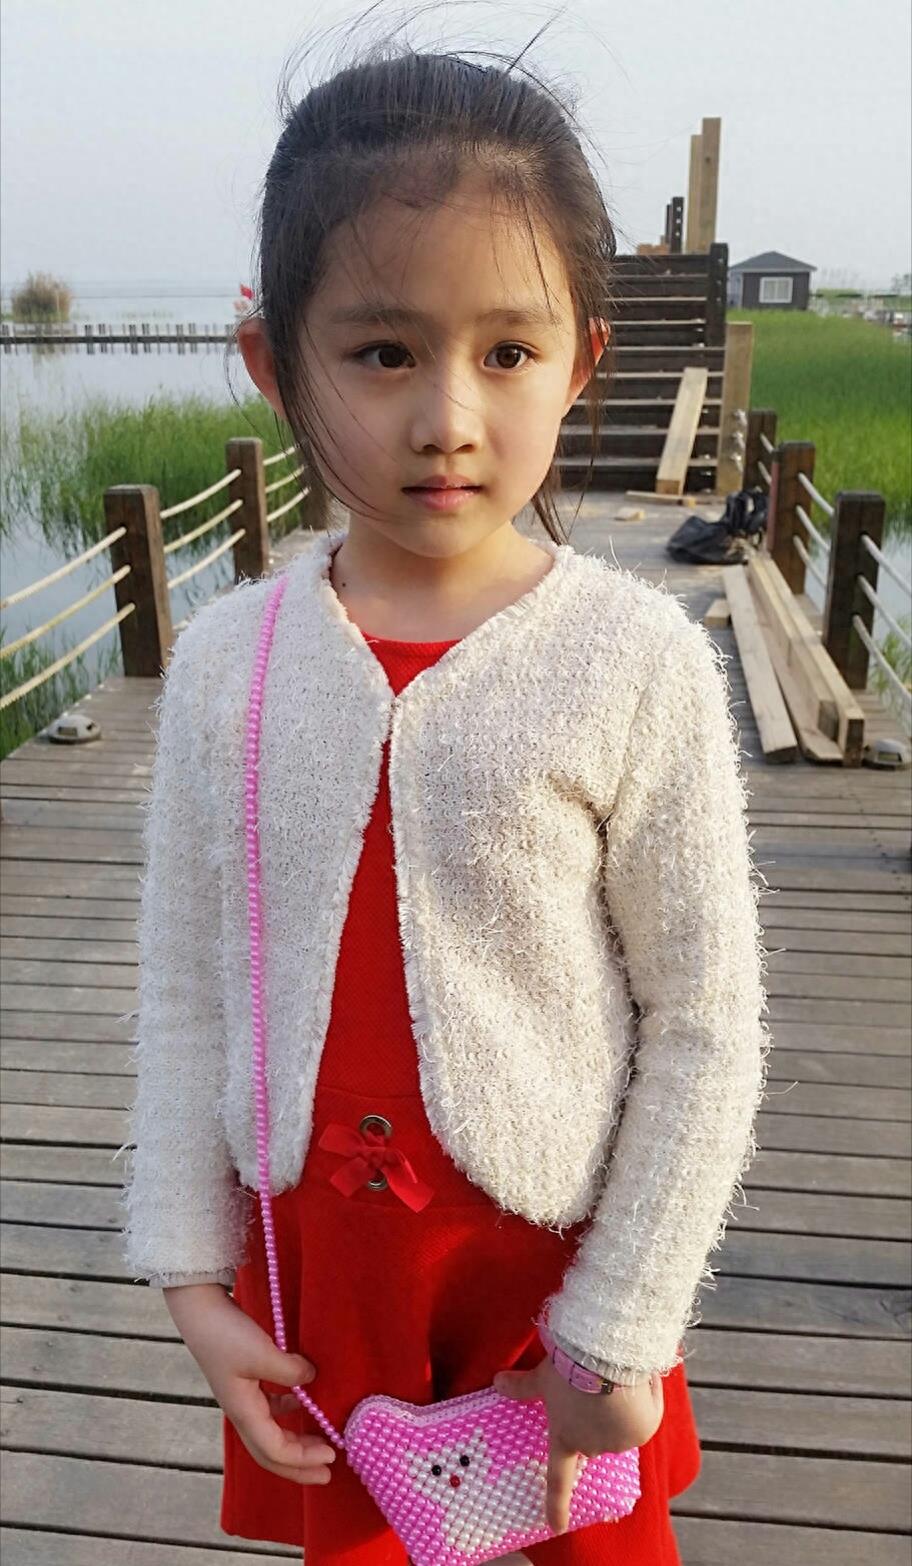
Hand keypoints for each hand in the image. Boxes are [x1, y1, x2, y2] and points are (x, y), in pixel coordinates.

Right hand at [163, 1283, 336, 1484]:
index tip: (332, 1455)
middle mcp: (241, 1411)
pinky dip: (287, 1413)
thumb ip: (289, 1371)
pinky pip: (269, 1409)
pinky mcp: (244, 1381)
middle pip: (270, 1453)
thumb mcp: (261, 1352)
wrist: (198, 1309)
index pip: (275, 1450)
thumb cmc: (226, 1334)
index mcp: (243, 1412)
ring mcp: (242, 1397)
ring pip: (270, 1433)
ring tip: (319, 1443)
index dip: (303, 1459)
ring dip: (294, 1443)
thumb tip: (311, 1379)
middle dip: (298, 1467)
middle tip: (327, 1472)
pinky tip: (301, 1401)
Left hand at [493, 1354, 663, 1534]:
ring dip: (619, 1412)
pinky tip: (633, 1380)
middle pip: (592, 1441)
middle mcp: (591, 1447)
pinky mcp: (642, 1432)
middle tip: (592, 1390)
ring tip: (613, 1381)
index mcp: (564, 1439)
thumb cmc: (568, 1367)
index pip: (557, 1481)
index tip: (556, 1526)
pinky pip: (644, 1415)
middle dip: (593, 1422)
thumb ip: (522, 1386)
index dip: (556, 1505)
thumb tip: (496, 1381)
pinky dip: (643, 1400)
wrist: (604, 1355)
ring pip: (619, 1428)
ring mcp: (618, 1443)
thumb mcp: (542, 1377)